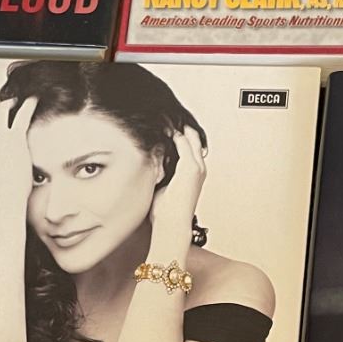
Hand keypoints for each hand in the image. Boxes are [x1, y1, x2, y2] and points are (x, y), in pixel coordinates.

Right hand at [0, 96, 37, 211]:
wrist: (4, 200)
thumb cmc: (0, 190)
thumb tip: (4, 151)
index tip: (6, 112)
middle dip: (5, 107)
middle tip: (16, 102)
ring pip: (5, 111)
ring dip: (15, 104)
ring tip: (26, 99)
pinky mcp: (14, 137)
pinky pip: (22, 115)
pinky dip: (29, 105)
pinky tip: (34, 100)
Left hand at [149, 125, 206, 250]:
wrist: (171, 226)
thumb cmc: (164, 212)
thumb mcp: (161, 187)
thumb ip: (158, 173)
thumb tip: (144, 165)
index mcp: (193, 172)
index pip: (188, 145)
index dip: (176, 133)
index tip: (162, 124)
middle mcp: (199, 167)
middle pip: (191, 137)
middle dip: (177, 126)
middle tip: (161, 116)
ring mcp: (196, 167)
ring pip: (188, 136)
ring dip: (174, 126)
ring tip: (161, 117)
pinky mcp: (190, 167)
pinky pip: (183, 142)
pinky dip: (172, 133)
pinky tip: (161, 127)